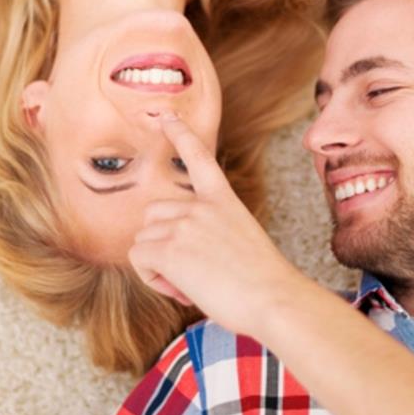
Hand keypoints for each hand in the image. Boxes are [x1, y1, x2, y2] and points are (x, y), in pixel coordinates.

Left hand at [128, 114, 303, 338]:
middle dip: (161, 242)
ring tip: (191, 282)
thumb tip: (180, 250)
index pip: (199, 156)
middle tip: (191, 271)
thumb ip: (211, 230)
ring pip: (143, 239)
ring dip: (157, 263)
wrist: (273, 298)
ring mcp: (184, 224)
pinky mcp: (169, 249)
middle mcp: (200, 205)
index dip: (180, 134)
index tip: (166, 116)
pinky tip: (180, 288)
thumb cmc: (262, 281)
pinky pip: (139, 258)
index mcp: (223, 199)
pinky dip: (152, 278)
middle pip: (153, 213)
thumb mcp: (240, 238)